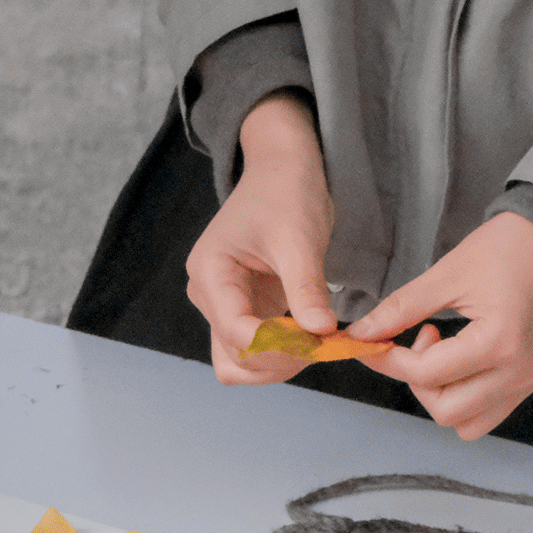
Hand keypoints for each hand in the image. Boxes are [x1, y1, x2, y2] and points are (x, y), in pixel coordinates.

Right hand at [187, 92, 337, 385]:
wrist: (281, 169)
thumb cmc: (285, 192)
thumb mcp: (299, 238)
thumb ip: (306, 288)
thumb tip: (322, 334)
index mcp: (210, 274)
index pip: (238, 331)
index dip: (280, 346)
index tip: (322, 342)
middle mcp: (209, 296)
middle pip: (234, 357)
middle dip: (279, 361)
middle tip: (324, 346)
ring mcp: (225, 306)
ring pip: (241, 362)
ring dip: (280, 364)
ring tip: (320, 343)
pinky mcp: (245, 309)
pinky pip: (257, 347)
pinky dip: (285, 353)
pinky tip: (314, 337)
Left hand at [346, 212, 532, 438]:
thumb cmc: (509, 248)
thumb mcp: (448, 273)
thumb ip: (401, 309)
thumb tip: (359, 334)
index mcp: (500, 341)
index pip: (426, 374)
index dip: (388, 360)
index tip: (370, 342)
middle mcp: (520, 371)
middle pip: (446, 411)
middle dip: (415, 382)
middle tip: (415, 341)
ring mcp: (529, 381)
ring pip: (467, 423)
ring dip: (439, 396)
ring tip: (440, 352)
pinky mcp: (531, 381)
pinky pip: (487, 414)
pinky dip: (462, 399)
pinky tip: (458, 361)